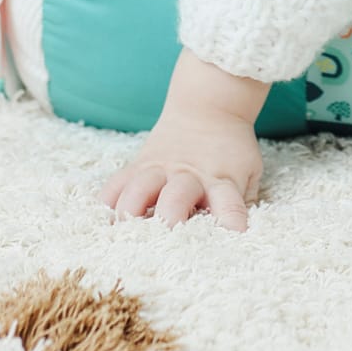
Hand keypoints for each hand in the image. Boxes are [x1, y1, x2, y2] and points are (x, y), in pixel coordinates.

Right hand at [99, 102, 263, 230]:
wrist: (209, 105)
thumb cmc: (231, 146)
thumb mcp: (248, 169)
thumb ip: (243, 201)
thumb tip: (238, 235)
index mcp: (222, 180)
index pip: (230, 205)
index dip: (230, 224)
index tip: (230, 240)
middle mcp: (189, 176)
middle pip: (176, 199)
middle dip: (169, 222)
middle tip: (163, 245)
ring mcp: (161, 169)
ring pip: (139, 189)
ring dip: (130, 214)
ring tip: (122, 237)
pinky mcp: (140, 165)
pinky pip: (116, 184)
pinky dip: (107, 204)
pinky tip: (102, 223)